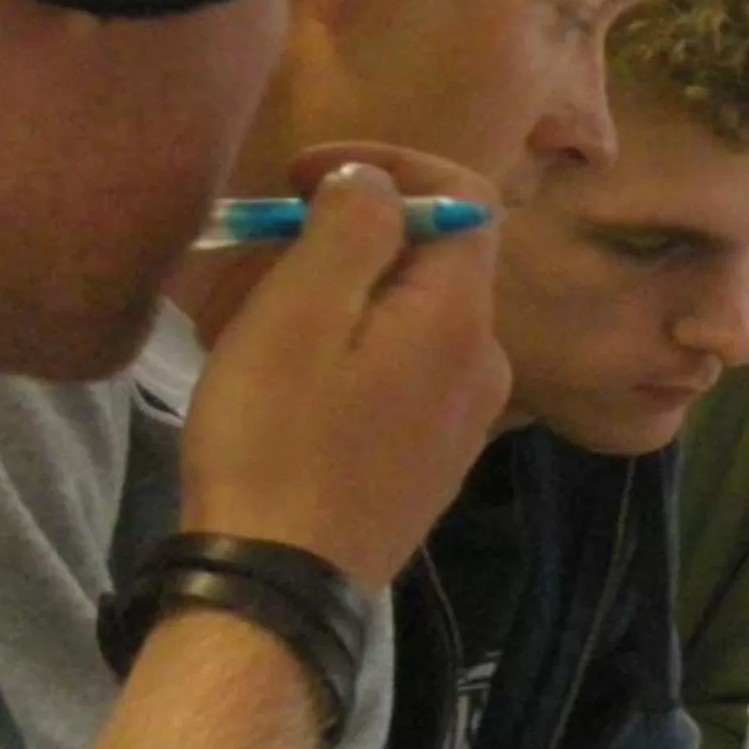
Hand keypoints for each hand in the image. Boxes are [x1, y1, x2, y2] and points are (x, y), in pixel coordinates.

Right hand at [179, 148, 511, 588]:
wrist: (280, 584)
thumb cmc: (277, 441)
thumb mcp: (299, 313)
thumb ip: (350, 228)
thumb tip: (376, 181)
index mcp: (462, 319)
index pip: (466, 197)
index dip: (388, 165)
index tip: (303, 176)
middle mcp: (485, 366)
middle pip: (436, 261)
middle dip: (353, 235)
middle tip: (266, 248)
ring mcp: (465, 422)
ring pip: (414, 320)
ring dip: (345, 295)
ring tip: (262, 314)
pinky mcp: (432, 462)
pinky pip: (404, 375)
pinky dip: (355, 350)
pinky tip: (291, 379)